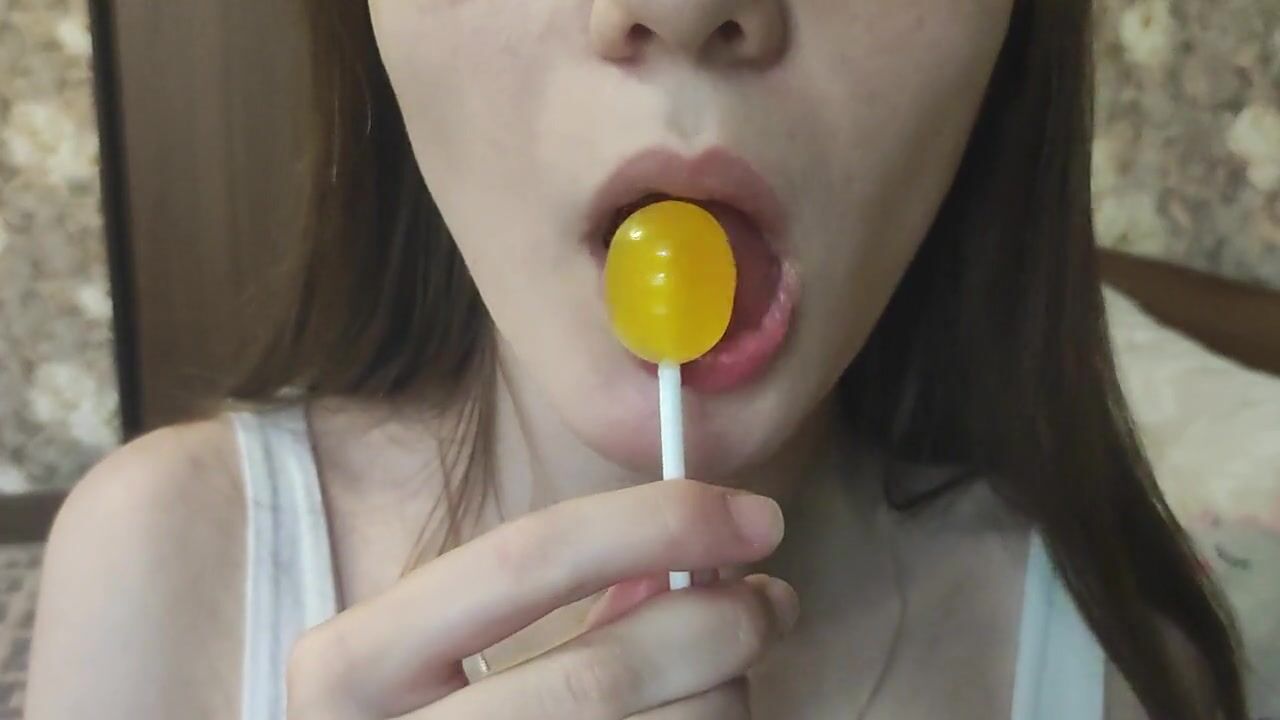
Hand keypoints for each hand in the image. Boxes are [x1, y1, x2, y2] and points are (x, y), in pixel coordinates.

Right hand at [285, 479, 796, 718]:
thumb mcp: (434, 656)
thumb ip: (545, 598)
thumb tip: (690, 555)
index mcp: (351, 670)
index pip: (524, 563)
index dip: (651, 524)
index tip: (750, 514)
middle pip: (605, 675)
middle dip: (720, 624)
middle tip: (770, 601)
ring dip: (725, 698)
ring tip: (726, 676)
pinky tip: (702, 718)